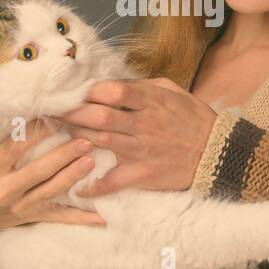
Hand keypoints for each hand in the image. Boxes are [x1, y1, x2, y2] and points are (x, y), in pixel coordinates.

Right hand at [0, 119, 106, 233]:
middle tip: (85, 141)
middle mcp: (4, 190)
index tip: (59, 118)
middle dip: (63, 155)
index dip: (38, 132)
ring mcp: (19, 207)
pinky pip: (59, 218)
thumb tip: (9, 103)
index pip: (16, 147)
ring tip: (92, 161)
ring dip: (73, 176)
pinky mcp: (33, 218)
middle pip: (38, 170)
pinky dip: (80, 219)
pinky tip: (100, 217)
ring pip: (51, 191)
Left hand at [53, 77, 217, 196]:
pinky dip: (93, 185)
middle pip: (100, 116)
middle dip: (72, 112)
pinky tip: (76, 186)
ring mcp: (141, 151)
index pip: (114, 92)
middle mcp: (143, 125)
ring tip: (56, 132)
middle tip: (51, 109)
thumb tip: (114, 83)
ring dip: (75, 138)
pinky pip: (113, 181)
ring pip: (100, 142)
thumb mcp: (173, 92)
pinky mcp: (141, 174)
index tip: (71, 89)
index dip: (89, 90)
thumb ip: (143, 86)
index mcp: (151, 102)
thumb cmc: (193, 119)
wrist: (217, 154)